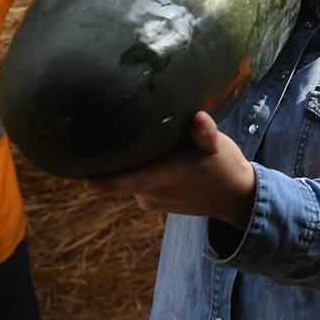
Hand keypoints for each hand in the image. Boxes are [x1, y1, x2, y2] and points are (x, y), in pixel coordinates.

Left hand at [88, 112, 256, 229]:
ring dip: (130, 160)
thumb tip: (199, 117)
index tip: (86, 180)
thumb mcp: (218, 146)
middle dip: (113, 156)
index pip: (132, 181)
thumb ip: (206, 133)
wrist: (233, 198)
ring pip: (131, 176)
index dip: (108, 182)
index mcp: (167, 176)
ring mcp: (151, 200)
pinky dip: (139, 168)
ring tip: (126, 134)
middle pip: (124, 173)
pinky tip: (145, 152)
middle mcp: (153, 193)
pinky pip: (137, 181)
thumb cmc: (223, 166)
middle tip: (100, 128)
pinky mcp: (152, 202)